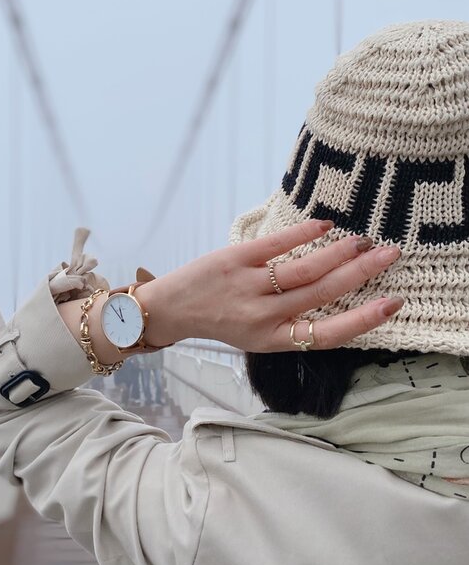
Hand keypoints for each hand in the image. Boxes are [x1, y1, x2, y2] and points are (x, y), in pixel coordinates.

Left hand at [139, 219, 402, 352]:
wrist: (171, 309)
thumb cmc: (222, 320)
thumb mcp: (258, 334)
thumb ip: (293, 321)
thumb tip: (338, 296)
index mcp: (273, 339)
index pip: (328, 335)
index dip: (364, 320)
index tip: (392, 303)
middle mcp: (264, 316)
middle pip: (323, 294)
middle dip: (361, 273)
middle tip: (389, 255)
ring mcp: (249, 286)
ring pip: (305, 270)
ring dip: (339, 253)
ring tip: (363, 241)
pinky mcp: (234, 260)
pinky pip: (275, 245)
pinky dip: (302, 233)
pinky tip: (324, 224)